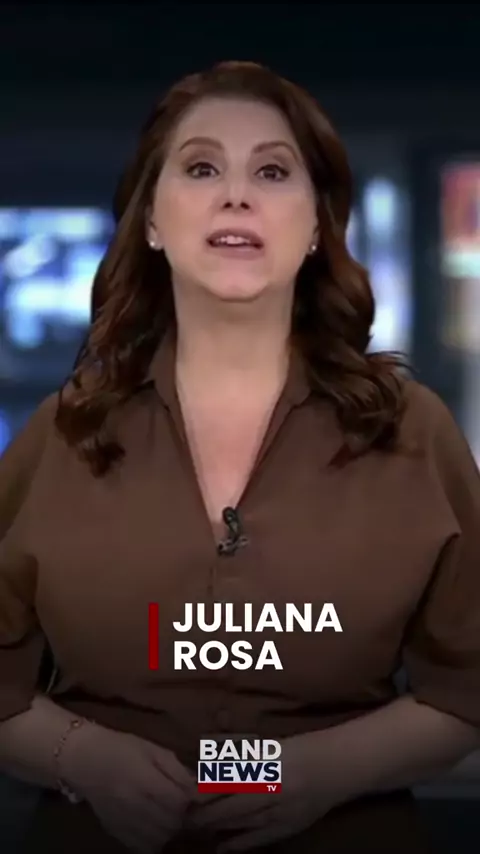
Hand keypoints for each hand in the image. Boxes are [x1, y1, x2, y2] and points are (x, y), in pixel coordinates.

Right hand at [60, 720, 195, 852]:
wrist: (83, 760)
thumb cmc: (120, 748)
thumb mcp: (152, 749)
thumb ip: (176, 769)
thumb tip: (197, 787)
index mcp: (145, 780)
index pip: (179, 801)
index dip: (191, 798)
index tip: (193, 791)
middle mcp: (134, 806)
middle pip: (172, 822)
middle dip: (182, 814)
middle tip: (181, 802)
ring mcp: (124, 822)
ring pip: (161, 838)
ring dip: (170, 828)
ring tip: (168, 812)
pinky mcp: (116, 832)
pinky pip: (144, 846)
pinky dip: (155, 839)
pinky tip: (154, 824)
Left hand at [189, 732, 334, 850]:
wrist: (339, 766)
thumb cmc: (303, 749)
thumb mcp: (272, 748)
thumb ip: (245, 759)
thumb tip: (212, 769)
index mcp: (270, 762)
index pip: (231, 778)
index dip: (208, 788)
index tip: (186, 793)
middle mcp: (275, 786)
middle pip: (234, 803)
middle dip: (207, 812)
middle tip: (184, 817)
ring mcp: (285, 809)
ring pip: (245, 821)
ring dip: (219, 826)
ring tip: (197, 829)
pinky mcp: (292, 825)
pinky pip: (262, 837)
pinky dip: (241, 843)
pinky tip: (223, 848)